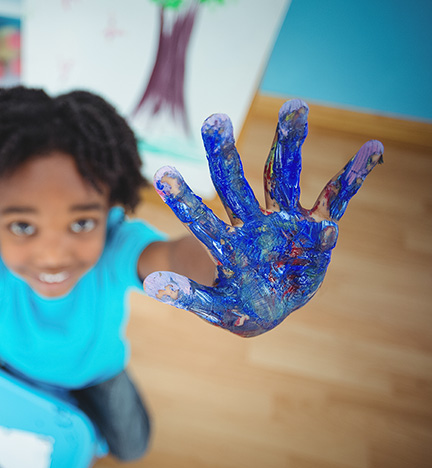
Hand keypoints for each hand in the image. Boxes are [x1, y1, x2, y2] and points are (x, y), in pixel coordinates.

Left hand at [144, 99, 381, 336]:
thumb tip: (153, 285)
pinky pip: (337, 198)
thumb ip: (188, 295)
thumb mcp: (213, 305)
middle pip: (235, 183)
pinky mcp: (315, 228)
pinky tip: (371, 149)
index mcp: (226, 243)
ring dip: (288, 143)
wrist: (269, 305)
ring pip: (282, 176)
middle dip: (224, 153)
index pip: (201, 217)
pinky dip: (353, 176)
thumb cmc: (236, 303)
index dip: (184, 198)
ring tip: (295, 106)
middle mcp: (252, 223)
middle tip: (214, 119)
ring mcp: (284, 221)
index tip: (162, 173)